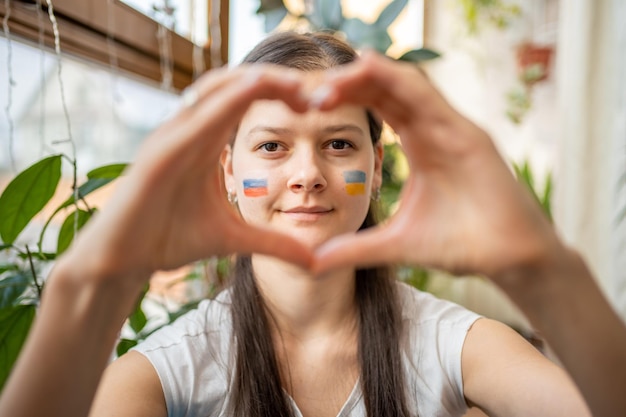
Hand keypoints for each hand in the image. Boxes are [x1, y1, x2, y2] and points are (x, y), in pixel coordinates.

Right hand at [68, 66, 312, 278]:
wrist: (124, 260)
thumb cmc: (169, 239)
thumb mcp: (234, 240)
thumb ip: (273, 244)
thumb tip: (314, 261)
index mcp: (208, 141)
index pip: (250, 100)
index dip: (286, 94)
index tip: (322, 105)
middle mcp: (191, 130)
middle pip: (238, 84)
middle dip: (280, 81)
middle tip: (321, 91)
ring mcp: (174, 136)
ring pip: (218, 89)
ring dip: (259, 80)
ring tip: (300, 85)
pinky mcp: (159, 151)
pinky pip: (196, 117)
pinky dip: (226, 99)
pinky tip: (255, 89)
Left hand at [312, 52, 560, 278]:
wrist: (508, 259)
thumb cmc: (461, 244)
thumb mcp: (395, 244)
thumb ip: (356, 249)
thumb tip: (314, 262)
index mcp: (419, 144)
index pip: (378, 107)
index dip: (345, 99)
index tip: (306, 106)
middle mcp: (435, 128)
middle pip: (386, 89)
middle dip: (347, 84)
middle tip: (307, 91)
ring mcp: (453, 128)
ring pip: (405, 85)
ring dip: (365, 78)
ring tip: (327, 85)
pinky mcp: (469, 135)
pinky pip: (429, 98)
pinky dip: (398, 81)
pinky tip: (368, 69)